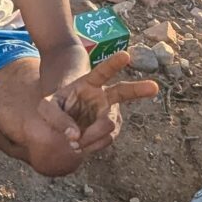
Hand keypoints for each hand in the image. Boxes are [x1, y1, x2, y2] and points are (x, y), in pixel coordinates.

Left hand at [38, 52, 158, 157]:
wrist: (63, 118)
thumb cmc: (56, 105)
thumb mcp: (46, 107)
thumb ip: (56, 117)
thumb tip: (75, 136)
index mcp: (90, 83)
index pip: (103, 71)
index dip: (114, 63)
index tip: (126, 55)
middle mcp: (104, 96)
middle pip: (124, 92)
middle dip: (139, 89)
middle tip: (155, 87)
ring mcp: (109, 113)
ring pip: (108, 126)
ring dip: (91, 137)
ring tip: (73, 144)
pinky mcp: (109, 130)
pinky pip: (105, 140)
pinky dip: (91, 146)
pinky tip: (80, 146)